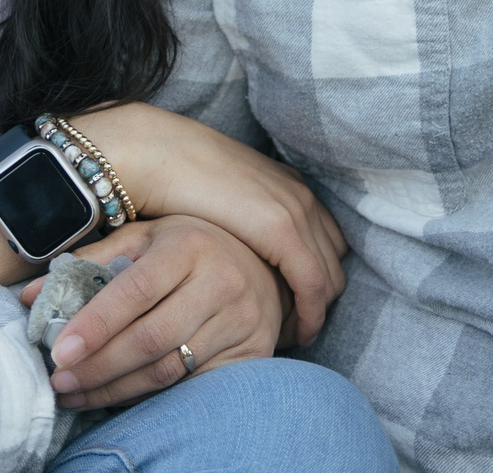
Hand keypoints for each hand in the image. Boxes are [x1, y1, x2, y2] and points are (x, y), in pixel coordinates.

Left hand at [27, 213, 289, 410]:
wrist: (268, 268)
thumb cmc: (192, 249)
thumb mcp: (147, 239)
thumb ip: (91, 262)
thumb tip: (29, 295)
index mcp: (188, 244)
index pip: (134, 291)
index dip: (94, 325)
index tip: (57, 352)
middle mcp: (222, 279)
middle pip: (149, 339)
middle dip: (97, 367)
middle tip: (58, 382)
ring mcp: (242, 319)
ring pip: (169, 370)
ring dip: (115, 390)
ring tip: (76, 395)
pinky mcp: (254, 352)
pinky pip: (194, 387)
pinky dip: (150, 398)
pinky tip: (119, 398)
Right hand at [64, 103, 346, 343]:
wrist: (158, 155)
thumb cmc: (177, 183)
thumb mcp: (223, 202)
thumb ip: (242, 222)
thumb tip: (242, 254)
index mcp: (291, 188)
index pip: (326, 244)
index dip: (316, 281)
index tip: (294, 311)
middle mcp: (303, 198)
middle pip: (334, 262)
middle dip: (320, 300)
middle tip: (293, 330)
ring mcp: (297, 210)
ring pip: (330, 277)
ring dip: (314, 312)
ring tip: (289, 337)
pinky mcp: (282, 229)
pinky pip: (313, 284)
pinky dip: (309, 314)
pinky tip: (294, 335)